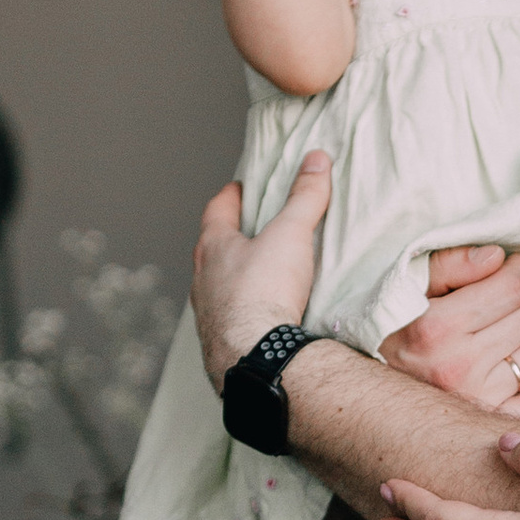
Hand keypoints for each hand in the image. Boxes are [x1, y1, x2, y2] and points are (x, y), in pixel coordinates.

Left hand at [192, 154, 331, 387]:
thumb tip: (316, 160)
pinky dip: (243, 312)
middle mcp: (203, 280)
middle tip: (254, 231)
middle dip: (233, 238)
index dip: (230, 196)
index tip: (239, 188)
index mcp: (213, 247)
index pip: (217, 210)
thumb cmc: (264, 292)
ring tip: (261, 276)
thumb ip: (304, 198)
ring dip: (236, 279)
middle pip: (214, 249)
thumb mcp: (290, 235)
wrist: (256, 358)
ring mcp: (208, 314)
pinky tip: (261, 318)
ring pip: (218, 287)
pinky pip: (229, 319)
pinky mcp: (219, 344)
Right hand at [380, 247, 519, 423]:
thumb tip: (497, 257)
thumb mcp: (406, 289)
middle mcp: (458, 366)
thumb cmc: (389, 331)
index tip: (519, 265)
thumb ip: (449, 266)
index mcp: (436, 328)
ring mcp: (476, 398)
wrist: (367, 393)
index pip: (507, 289)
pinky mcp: (488, 421)